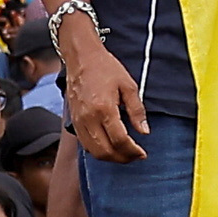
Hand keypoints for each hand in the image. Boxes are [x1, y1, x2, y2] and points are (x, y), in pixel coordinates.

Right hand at [59, 13, 148, 157]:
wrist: (82, 58)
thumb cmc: (106, 68)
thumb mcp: (129, 86)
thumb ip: (137, 110)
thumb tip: (144, 131)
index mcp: (104, 109)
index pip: (119, 140)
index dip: (132, 151)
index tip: (142, 153)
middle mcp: (88, 118)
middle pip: (105, 151)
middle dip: (122, 158)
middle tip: (136, 156)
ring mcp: (78, 121)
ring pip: (93, 152)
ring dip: (110, 158)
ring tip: (125, 154)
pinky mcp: (73, 121)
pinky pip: (85, 144)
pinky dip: (98, 151)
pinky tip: (110, 146)